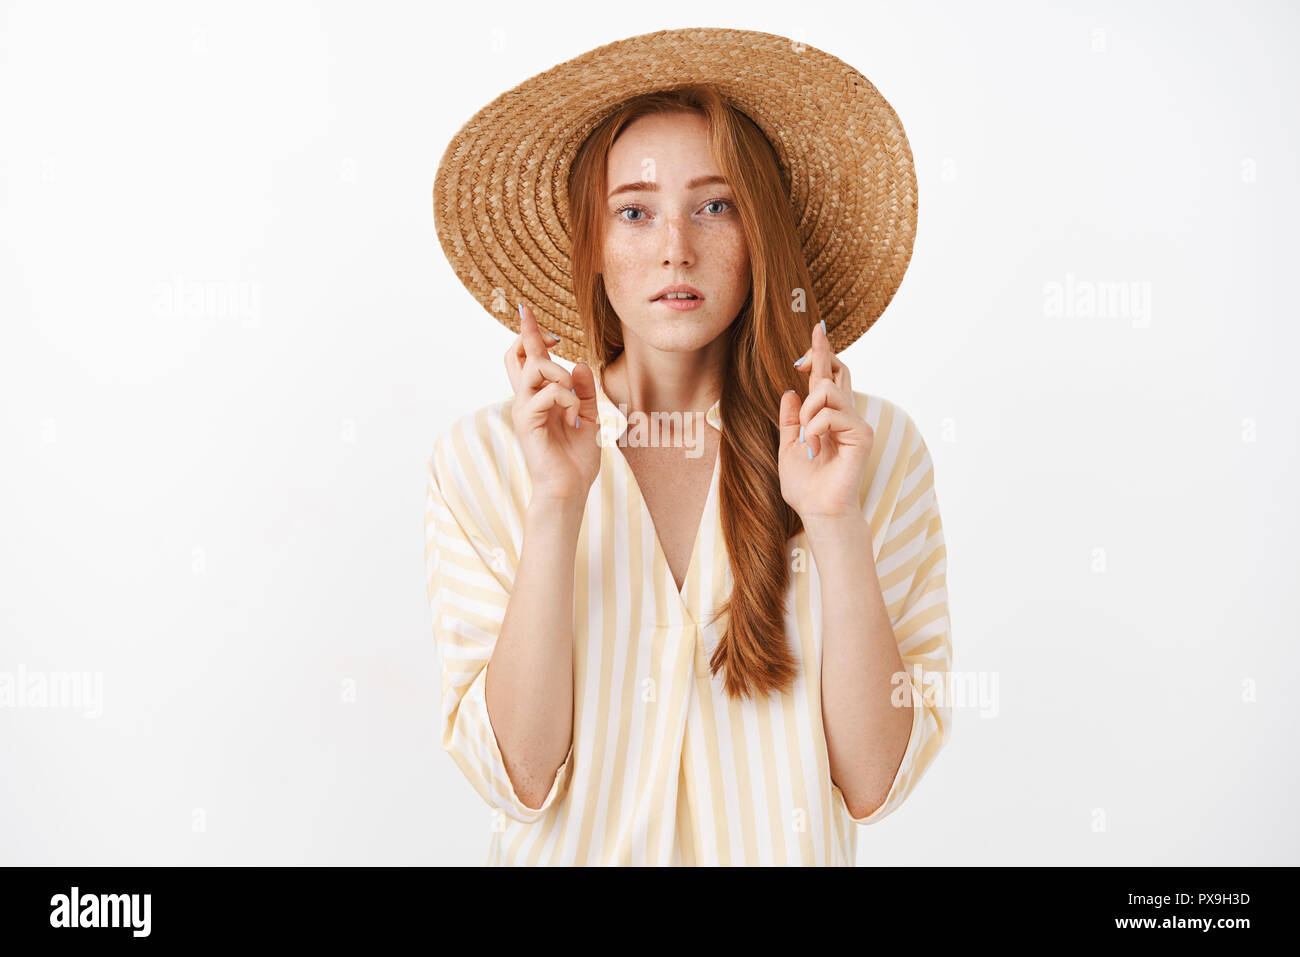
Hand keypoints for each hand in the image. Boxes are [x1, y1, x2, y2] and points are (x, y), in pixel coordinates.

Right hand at [505, 303, 599, 504]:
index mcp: (539, 398)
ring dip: (559, 373)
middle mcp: (526, 400)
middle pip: (517, 356)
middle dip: (531, 336)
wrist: (569, 489)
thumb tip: (577, 364)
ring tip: (573, 397)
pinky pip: (547, 393)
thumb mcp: (589, 417)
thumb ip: (584, 391)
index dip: (529, 335)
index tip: (532, 316)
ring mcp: (524, 409)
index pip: (527, 359)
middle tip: (553, 335)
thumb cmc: (576, 458)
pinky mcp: (527, 421)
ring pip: (533, 368)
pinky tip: (575, 419)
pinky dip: (568, 400)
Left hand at [778, 320, 874, 520]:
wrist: (818, 511)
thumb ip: (790, 420)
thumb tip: (791, 391)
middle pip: (838, 371)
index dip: (822, 353)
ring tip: (806, 437)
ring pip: (827, 390)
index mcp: (828, 419)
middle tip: (804, 353)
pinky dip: (814, 428)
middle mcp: (845, 416)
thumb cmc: (806, 486)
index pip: (827, 378)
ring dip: (807, 411)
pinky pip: (830, 414)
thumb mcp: (788, 447)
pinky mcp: (861, 434)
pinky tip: (815, 448)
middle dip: (820, 354)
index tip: (816, 330)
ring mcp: (855, 424)